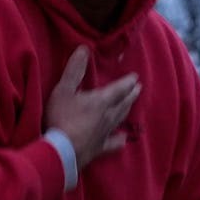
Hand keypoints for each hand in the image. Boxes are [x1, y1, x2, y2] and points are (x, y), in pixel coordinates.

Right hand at [46, 46, 140, 169]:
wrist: (61, 151)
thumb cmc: (61, 118)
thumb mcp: (64, 90)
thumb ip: (75, 69)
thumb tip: (84, 48)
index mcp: (101, 101)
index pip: (119, 89)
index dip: (128, 82)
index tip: (135, 78)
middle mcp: (108, 117)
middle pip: (123, 104)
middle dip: (131, 95)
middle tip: (138, 89)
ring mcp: (105, 134)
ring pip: (120, 120)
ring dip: (126, 110)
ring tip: (130, 105)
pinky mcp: (100, 148)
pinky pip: (114, 143)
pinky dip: (119, 139)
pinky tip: (124, 139)